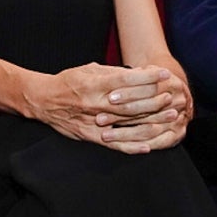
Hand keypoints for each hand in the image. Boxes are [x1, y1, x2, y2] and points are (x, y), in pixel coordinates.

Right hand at [35, 63, 187, 153]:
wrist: (43, 100)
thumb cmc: (68, 82)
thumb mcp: (89, 70)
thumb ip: (113, 73)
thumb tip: (139, 74)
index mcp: (95, 83)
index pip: (127, 80)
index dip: (148, 77)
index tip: (165, 75)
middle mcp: (95, 103)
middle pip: (132, 103)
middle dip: (155, 100)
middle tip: (173, 98)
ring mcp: (93, 121)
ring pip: (127, 124)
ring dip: (151, 121)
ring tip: (170, 118)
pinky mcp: (89, 135)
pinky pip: (114, 144)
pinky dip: (132, 146)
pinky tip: (149, 146)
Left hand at [99, 65, 191, 152]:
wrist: (177, 94)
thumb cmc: (155, 81)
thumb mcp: (148, 72)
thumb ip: (136, 74)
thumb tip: (115, 73)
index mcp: (171, 82)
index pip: (148, 89)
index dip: (128, 94)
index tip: (109, 98)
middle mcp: (179, 101)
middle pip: (147, 111)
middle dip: (121, 116)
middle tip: (100, 119)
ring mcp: (180, 120)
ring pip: (149, 130)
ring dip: (125, 134)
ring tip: (106, 135)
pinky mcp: (178, 135)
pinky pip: (157, 143)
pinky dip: (138, 146)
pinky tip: (121, 145)